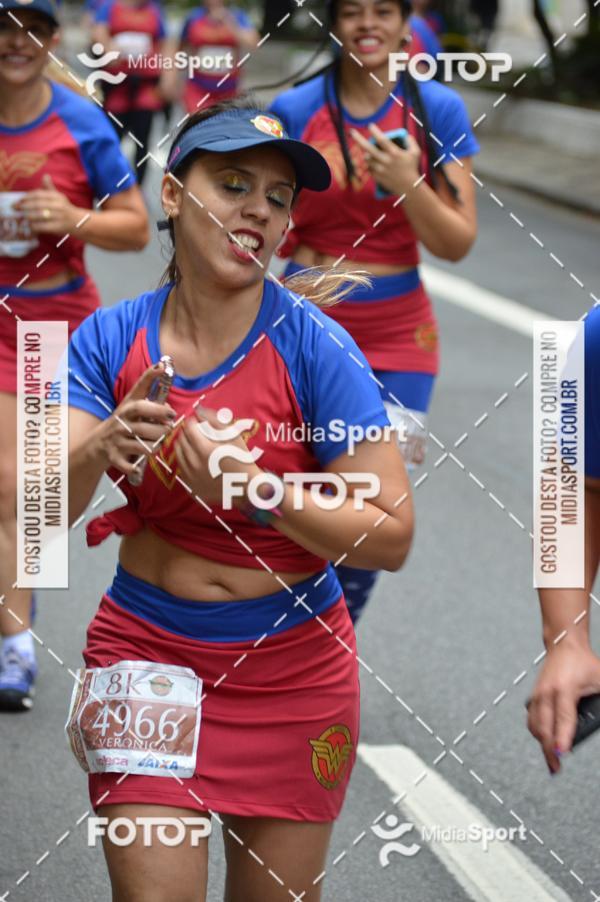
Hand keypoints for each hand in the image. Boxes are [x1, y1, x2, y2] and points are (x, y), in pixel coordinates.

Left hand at [15, 174, 81, 235]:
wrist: (79, 222)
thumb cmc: (66, 209)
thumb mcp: (59, 197)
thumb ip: (49, 188)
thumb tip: (45, 176)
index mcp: (57, 197)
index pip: (39, 194)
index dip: (27, 197)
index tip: (19, 200)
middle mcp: (58, 205)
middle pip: (37, 204)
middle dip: (24, 206)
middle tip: (16, 208)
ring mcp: (59, 217)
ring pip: (39, 215)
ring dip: (28, 216)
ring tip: (22, 217)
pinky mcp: (58, 227)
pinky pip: (42, 226)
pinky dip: (34, 226)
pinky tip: (31, 226)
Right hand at [95, 364, 176, 475]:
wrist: (97, 446)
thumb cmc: (122, 424)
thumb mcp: (131, 407)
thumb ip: (148, 395)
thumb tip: (164, 379)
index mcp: (128, 407)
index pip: (139, 389)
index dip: (150, 377)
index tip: (162, 367)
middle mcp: (122, 421)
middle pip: (143, 416)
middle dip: (160, 418)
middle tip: (170, 423)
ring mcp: (117, 439)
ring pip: (143, 443)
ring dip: (155, 445)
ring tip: (159, 443)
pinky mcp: (114, 457)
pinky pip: (129, 465)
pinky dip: (135, 467)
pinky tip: (138, 466)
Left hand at [175, 405, 262, 505]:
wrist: (246, 487)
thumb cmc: (242, 459)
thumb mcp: (233, 436)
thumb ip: (215, 420)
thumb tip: (198, 409)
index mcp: (205, 449)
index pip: (189, 427)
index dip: (193, 421)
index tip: (199, 422)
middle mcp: (194, 464)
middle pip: (181, 439)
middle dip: (188, 432)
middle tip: (197, 432)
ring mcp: (191, 477)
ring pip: (178, 454)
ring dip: (184, 445)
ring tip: (195, 445)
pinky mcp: (191, 487)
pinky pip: (181, 469)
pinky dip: (186, 461)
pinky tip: (196, 460)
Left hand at [350, 124, 421, 196]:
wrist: (408, 188)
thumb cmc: (412, 169)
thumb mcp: (416, 153)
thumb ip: (411, 142)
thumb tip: (406, 135)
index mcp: (394, 153)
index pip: (382, 140)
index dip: (375, 132)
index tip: (370, 126)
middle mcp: (385, 161)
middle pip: (368, 148)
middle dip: (358, 139)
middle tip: (351, 132)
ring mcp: (380, 170)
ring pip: (367, 159)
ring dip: (367, 154)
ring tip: (372, 153)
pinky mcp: (377, 177)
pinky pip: (369, 168)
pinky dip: (370, 165)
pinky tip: (374, 163)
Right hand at [527, 642, 599, 773]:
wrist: (564, 645)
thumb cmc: (584, 662)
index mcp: (564, 689)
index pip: (563, 719)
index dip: (563, 738)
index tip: (563, 754)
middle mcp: (547, 693)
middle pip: (544, 727)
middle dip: (549, 750)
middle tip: (556, 768)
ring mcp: (538, 695)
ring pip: (535, 726)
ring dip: (542, 743)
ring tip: (552, 759)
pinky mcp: (535, 696)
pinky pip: (532, 719)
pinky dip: (537, 732)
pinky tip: (545, 740)